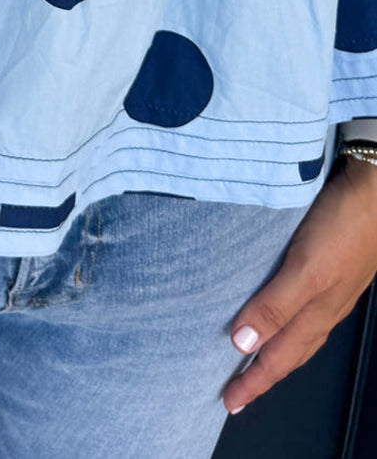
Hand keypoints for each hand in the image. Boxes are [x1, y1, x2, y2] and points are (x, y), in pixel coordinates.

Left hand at [222, 154, 376, 415]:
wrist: (375, 188)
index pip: (278, 358)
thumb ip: (277, 305)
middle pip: (289, 352)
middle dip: (262, 374)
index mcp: (316, 313)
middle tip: (236, 392)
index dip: (253, 381)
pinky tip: (272, 306)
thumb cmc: (344, 227)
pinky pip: (300, 306)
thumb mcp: (306, 268)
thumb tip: (243, 344)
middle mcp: (323, 307)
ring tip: (250, 358)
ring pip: (297, 332)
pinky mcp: (327, 264)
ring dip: (273, 348)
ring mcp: (329, 288)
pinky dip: (282, 318)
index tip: (228, 402)